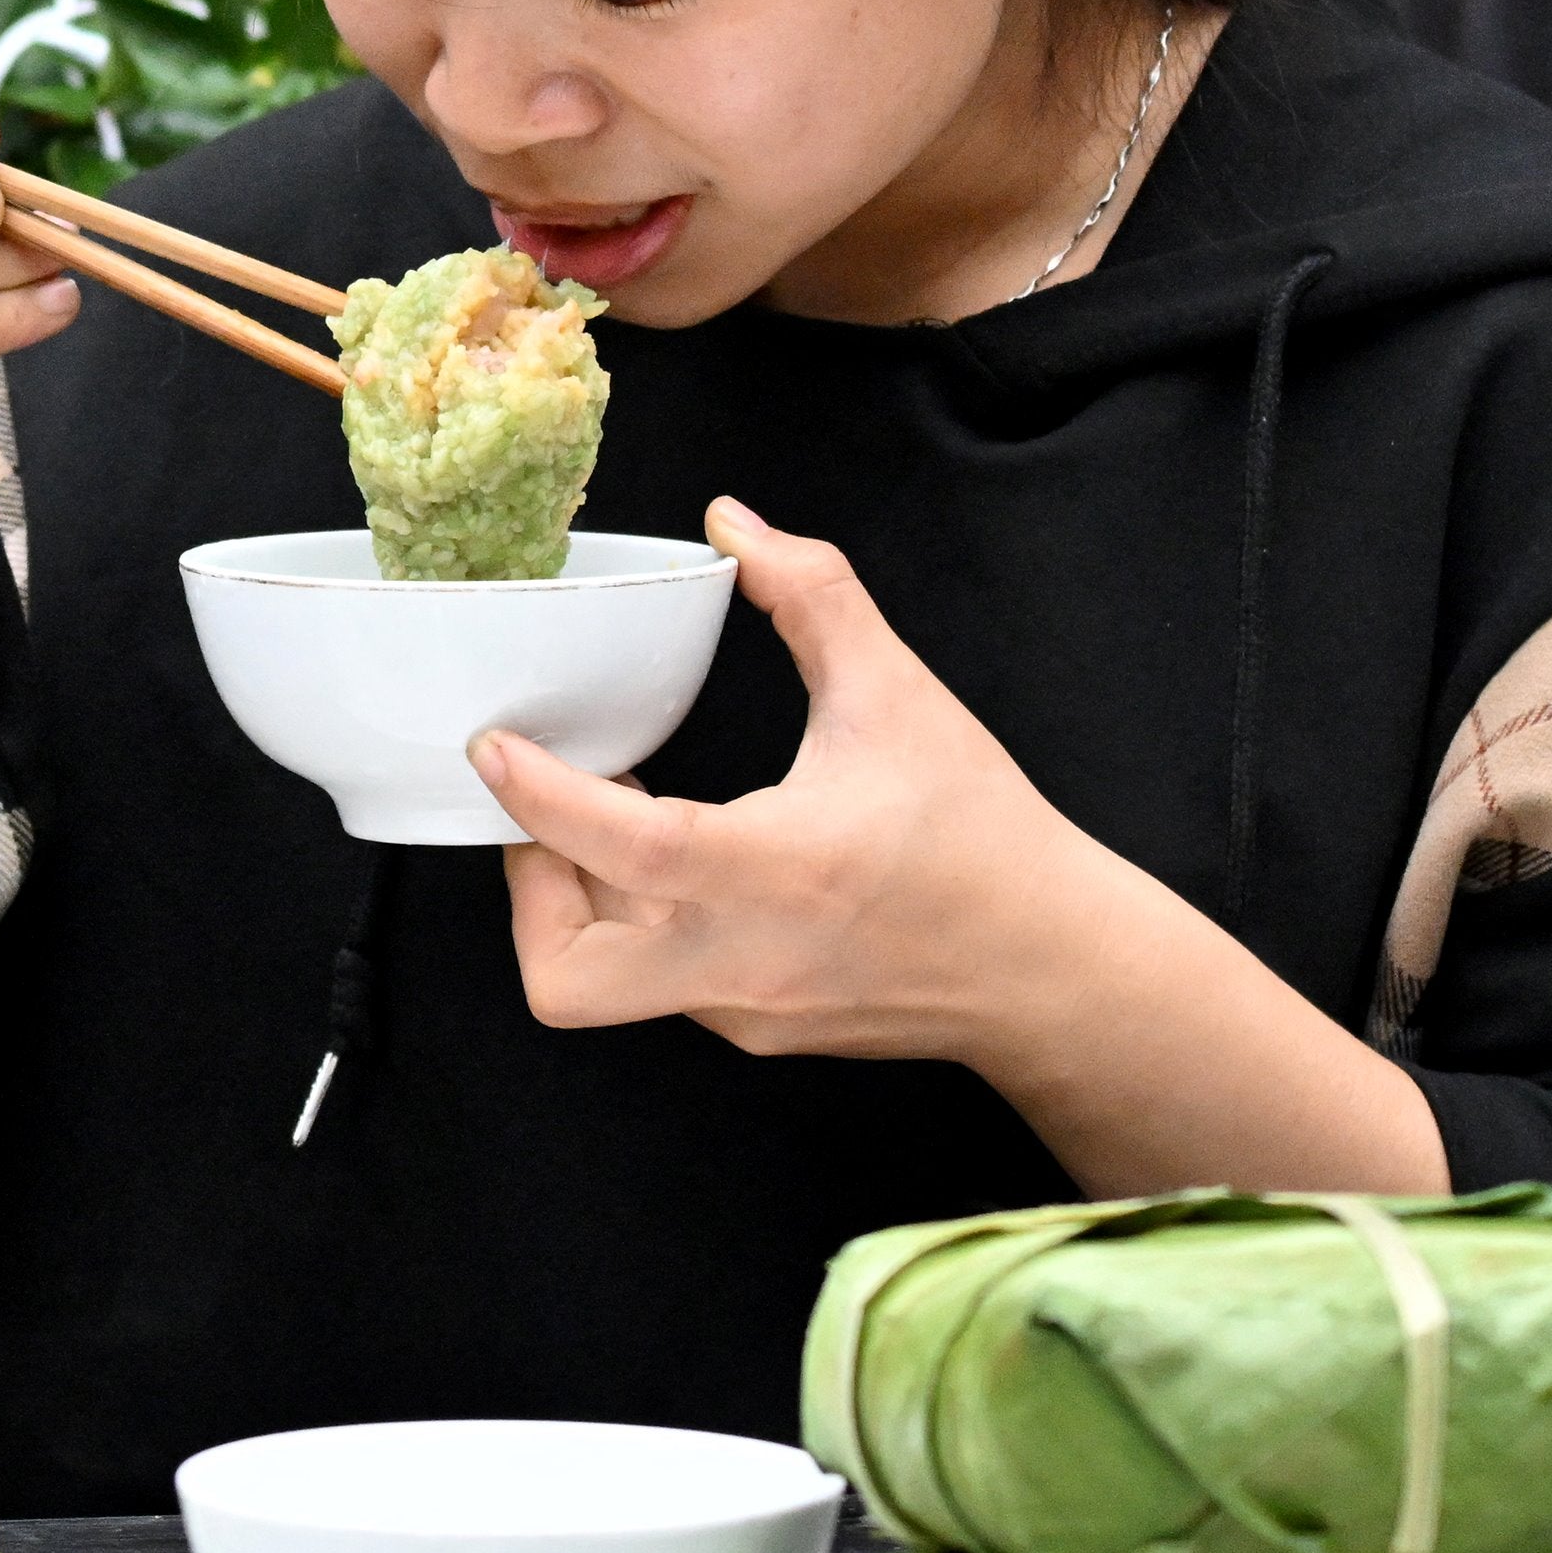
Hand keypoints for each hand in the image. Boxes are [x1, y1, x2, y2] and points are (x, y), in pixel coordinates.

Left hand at [475, 500, 1442, 1194]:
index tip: (495, 744)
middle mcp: (742, 962)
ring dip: (580, 899)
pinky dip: (639, 922)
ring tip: (611, 818)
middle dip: (529, 888)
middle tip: (544, 810)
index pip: (619, 847)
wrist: (1057, 969)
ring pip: (602, 982)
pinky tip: (676, 857)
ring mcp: (744, 1010)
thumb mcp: (897, 694)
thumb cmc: (982, 836)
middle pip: (564, 976)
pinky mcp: (758, 1029)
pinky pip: (660, 984)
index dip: (538, 795)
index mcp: (774, 874)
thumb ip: (811, 594)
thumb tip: (733, 523)